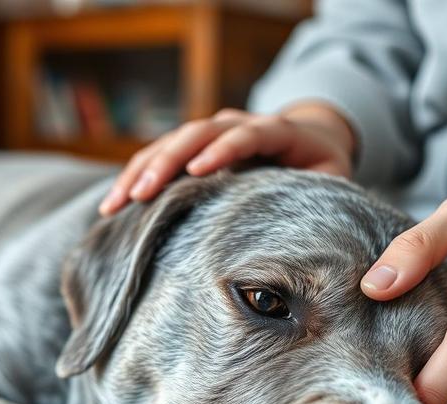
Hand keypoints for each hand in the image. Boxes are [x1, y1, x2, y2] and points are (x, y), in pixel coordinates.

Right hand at [98, 103, 355, 215]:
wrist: (307, 139)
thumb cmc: (320, 169)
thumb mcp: (332, 179)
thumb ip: (323, 196)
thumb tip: (315, 235)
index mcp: (276, 131)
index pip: (247, 135)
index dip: (224, 150)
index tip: (199, 171)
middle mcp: (237, 124)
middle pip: (197, 133)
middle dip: (166, 162)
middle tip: (142, 193)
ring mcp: (210, 133)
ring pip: (169, 143)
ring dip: (141, 171)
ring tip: (116, 202)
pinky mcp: (192, 149)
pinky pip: (158, 157)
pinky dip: (136, 177)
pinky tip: (114, 203)